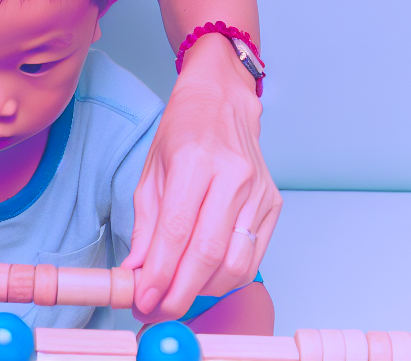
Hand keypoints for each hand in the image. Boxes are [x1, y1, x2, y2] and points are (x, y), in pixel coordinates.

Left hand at [122, 32, 281, 321]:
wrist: (223, 99)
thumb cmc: (184, 129)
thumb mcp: (152, 169)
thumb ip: (146, 224)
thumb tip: (137, 272)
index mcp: (195, 160)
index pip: (177, 231)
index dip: (159, 273)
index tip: (142, 299)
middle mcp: (232, 176)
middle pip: (208, 254)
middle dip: (179, 293)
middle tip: (157, 311)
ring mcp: (258, 191)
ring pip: (235, 264)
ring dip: (203, 291)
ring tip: (178, 294)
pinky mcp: (272, 203)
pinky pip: (252, 257)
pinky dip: (226, 278)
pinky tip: (205, 276)